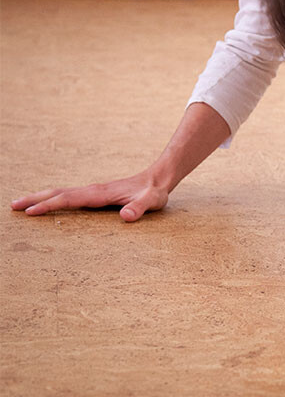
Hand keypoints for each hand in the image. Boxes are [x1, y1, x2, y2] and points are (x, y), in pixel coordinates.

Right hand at [11, 171, 169, 221]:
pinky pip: (69, 196)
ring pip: (61, 193)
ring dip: (40, 197)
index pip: (70, 199)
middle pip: (59, 193)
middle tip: (13, 206)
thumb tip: (126, 216)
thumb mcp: (151, 202)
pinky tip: (47, 204)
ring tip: (20, 204)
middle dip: (35, 199)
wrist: (158, 179)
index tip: (31, 212)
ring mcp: (93, 191)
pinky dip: (53, 199)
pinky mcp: (96, 194)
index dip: (51, 205)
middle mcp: (93, 190)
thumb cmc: (154, 193)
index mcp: (101, 194)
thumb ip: (140, 208)